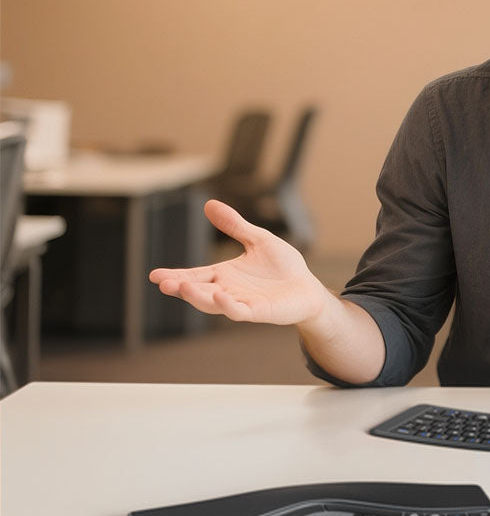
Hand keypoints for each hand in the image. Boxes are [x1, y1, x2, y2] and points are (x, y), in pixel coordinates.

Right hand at [149, 199, 333, 324]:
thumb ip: (235, 225)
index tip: (155, 275)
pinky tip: (220, 296)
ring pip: (214, 303)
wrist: (307, 288)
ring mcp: (242, 303)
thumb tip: (209, 204)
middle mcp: (229, 290)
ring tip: (182, 287)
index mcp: (224, 275)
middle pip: (199, 291)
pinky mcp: (259, 312)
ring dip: (198, 297)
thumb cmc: (283, 267)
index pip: (195, 275)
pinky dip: (228, 305)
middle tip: (162, 283)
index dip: (176, 275)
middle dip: (181, 287)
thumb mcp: (258, 240)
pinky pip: (240, 311)